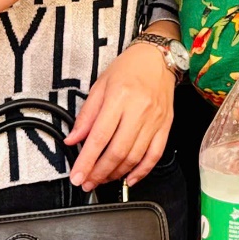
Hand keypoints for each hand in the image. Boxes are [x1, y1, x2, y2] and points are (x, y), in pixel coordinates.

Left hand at [67, 41, 175, 189]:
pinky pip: (155, 154)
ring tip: (102, 179)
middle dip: (99, 172)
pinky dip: (142, 171)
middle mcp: (139, 109)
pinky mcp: (165, 125)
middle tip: (87, 182)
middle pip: (118, 150)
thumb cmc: (129, 68)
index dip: (86, 160)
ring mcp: (155, 119)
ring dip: (116, 173)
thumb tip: (72, 139)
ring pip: (135, 156)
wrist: (159, 57)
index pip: (100, 136)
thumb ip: (86, 115)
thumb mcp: (100, 85)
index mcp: (120, 97)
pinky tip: (129, 178)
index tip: (77, 176)